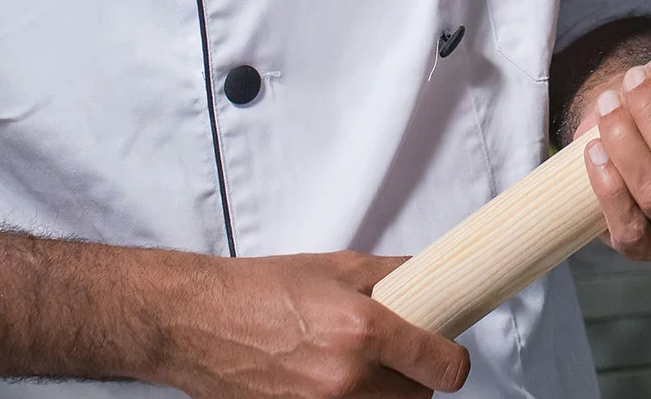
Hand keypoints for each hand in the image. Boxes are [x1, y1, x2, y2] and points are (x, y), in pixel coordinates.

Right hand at [158, 249, 469, 398]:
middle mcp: (349, 380)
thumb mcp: (330, 266)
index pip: (442, 366)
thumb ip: (386, 274)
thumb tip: (424, 275)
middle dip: (414, 374)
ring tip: (359, 365)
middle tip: (396, 350)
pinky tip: (329, 380)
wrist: (199, 322)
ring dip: (384, 393)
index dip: (451, 358)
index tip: (446, 349)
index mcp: (361, 330)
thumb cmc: (256, 290)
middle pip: (419, 397)